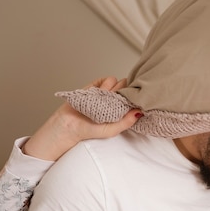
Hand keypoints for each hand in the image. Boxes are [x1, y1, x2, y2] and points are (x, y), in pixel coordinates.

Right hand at [23, 76, 141, 161]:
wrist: (69, 124)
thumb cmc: (90, 130)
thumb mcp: (111, 130)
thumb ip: (126, 122)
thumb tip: (140, 112)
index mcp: (120, 111)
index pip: (132, 100)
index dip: (134, 98)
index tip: (132, 100)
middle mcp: (114, 101)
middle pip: (126, 88)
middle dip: (124, 91)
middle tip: (117, 99)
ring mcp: (104, 92)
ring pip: (116, 81)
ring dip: (113, 87)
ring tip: (105, 98)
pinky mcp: (94, 86)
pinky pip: (103, 79)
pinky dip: (103, 84)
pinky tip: (99, 92)